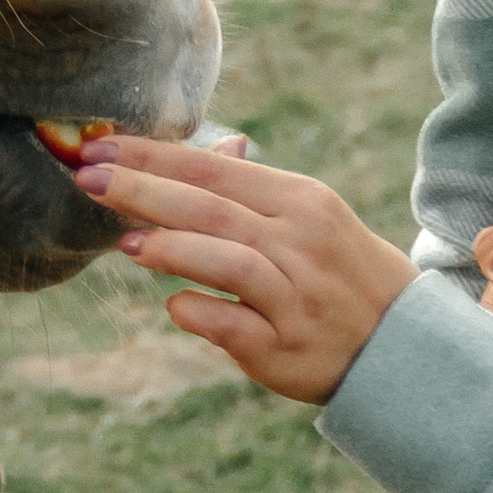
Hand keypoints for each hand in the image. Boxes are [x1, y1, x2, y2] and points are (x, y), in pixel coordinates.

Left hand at [76, 134, 414, 404]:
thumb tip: (211, 147)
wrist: (405, 348)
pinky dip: (197, 311)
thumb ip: (254, 190)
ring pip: (224, 260)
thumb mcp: (314, 218)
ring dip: (169, 248)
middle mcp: (300, 243)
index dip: (152, 156)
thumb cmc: (344, 275)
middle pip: (210, 207)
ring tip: (126, 244)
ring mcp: (293, 297)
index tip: (99, 144)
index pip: (214, 168)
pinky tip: (174, 303)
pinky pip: (230, 325)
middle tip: (87, 177)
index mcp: (302, 201)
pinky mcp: (283, 348)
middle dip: (141, 190)